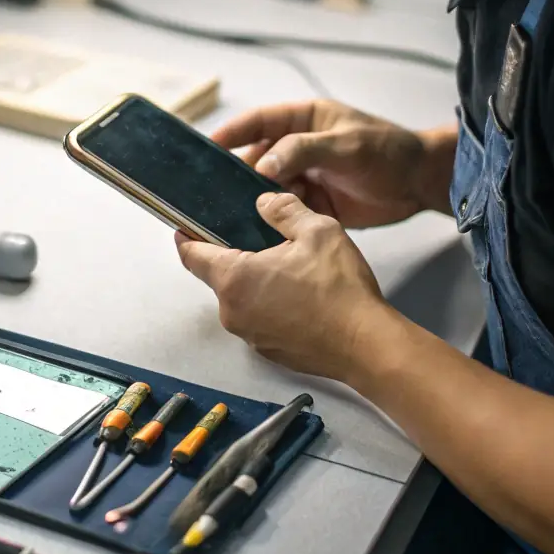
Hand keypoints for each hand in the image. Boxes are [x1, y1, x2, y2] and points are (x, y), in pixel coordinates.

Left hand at [176, 192, 387, 382]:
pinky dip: (272, 306)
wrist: (367, 345)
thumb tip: (266, 202)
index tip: (185, 227)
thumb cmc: (340, 290)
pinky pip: (261, 319)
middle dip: (236, 257)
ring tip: (292, 268)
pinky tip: (302, 297)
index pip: (191, 255)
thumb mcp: (317, 230)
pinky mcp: (270, 351)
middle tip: (266, 240)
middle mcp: (233, 312)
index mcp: (235, 279)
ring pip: (242, 299)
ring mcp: (251, 336)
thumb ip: (284, 209)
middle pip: (219, 277)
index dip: (186, 237)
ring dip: (257, 282)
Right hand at [213, 100, 453, 227]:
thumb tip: (261, 164)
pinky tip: (260, 230)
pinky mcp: (314, 204)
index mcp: (304, 121)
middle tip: (215, 192)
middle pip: (257, 158)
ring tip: (235, 214)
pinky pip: (285, 211)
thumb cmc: (387, 151)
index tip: (207, 147)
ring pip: (268, 187)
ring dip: (255, 200)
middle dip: (238, 174)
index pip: (259, 122)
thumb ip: (302, 151)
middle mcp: (299, 148)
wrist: (420, 184)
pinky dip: (273, 220)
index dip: (232, 133)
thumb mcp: (345, 145)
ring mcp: (305, 176)